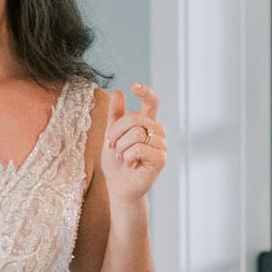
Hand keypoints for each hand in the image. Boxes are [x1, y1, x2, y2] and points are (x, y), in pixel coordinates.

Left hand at [99, 83, 166, 205]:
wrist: (118, 186)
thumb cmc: (116, 162)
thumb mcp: (111, 135)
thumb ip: (115, 115)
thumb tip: (118, 92)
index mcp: (147, 124)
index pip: (152, 102)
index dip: (145, 91)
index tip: (133, 85)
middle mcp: (157, 132)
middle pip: (135, 118)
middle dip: (116, 131)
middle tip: (111, 145)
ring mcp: (161, 145)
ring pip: (137, 133)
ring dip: (122, 146)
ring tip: (123, 157)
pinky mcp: (161, 159)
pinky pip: (140, 148)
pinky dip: (128, 155)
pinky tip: (130, 163)